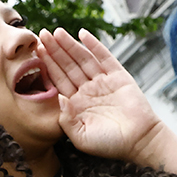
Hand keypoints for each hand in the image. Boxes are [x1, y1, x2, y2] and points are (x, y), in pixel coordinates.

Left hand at [39, 28, 176, 175]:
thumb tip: (59, 99)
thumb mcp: (81, 138)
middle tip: (42, 35)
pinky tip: (82, 34)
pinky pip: (104, 57)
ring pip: (82, 59)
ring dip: (70, 45)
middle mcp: (88, 90)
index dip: (48, 66)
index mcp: (77, 104)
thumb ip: (66, 121)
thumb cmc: (110, 144)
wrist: (139, 141)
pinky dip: (94, 45)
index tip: (36, 52)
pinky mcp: (118, 76)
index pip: (59, 80)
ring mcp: (103, 82)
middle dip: (55, 51)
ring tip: (57, 32)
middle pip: (68, 66)